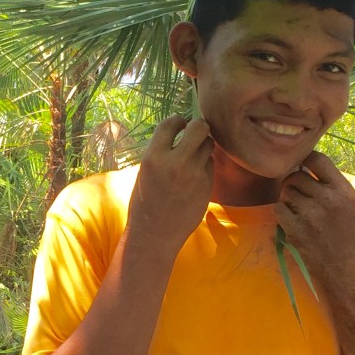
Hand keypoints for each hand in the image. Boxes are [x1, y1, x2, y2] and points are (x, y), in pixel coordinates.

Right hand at [127, 116, 213, 252]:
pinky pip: (210, 164)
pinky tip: (194, 176)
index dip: (177, 120)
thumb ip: (161, 152)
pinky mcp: (207, 185)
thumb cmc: (144, 203)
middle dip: (198, 127)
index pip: (170, 124)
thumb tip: (179, 132)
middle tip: (194, 133)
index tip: (179, 123)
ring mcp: (195, 174)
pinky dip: (205, 165)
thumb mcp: (145, 173)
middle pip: (199, 127)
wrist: (155, 234)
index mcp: (153, 158)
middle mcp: (176, 162)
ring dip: (203, 146)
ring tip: (193, 156)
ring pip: (208, 145)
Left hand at [275, 152, 354, 285]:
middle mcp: (327, 198)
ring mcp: (310, 214)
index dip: (306, 160)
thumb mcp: (349, 203)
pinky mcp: (295, 228)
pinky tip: (292, 220)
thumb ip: (330, 185)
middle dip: (293, 183)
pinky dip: (282, 213)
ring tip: (298, 210)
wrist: (348, 268)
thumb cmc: (350, 235)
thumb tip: (305, 165)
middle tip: (298, 194)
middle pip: (296, 176)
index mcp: (343, 190)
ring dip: (287, 198)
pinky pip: (278, 209)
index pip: (318, 160)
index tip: (302, 166)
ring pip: (286, 192)